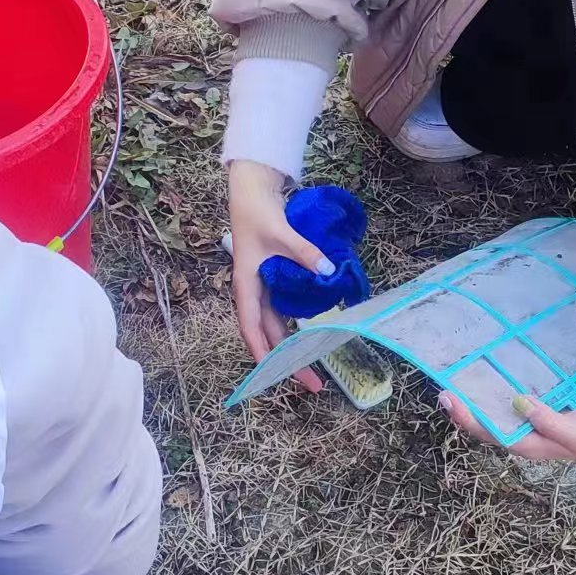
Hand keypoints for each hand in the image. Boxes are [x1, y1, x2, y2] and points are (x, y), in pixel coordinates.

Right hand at [226, 159, 326, 392]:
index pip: (252, 328)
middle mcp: (253, 293)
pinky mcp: (273, 280)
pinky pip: (284, 310)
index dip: (263, 354)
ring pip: (277, 327)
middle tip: (313, 383)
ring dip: (293, 348)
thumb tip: (329, 271)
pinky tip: (314, 337)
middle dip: (288, 361)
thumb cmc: (258, 213)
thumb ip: (304, 253)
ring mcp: (263, 288)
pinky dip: (298, 326)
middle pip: (268, 335)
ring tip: (316, 368)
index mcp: (246, 286)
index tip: (276, 376)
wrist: (251, 191)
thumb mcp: (281, 233)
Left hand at [440, 388, 575, 460]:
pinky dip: (495, 392)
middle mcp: (531, 435)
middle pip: (492, 428)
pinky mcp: (542, 405)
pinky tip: (484, 378)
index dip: (474, 422)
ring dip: (477, 403)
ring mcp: (535, 421)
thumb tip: (520, 405)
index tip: (452, 399)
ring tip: (454, 386)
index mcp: (538, 445)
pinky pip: (511, 403)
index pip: (498, 436)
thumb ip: (554, 425)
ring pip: (498, 416)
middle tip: (444, 394)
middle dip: (467, 413)